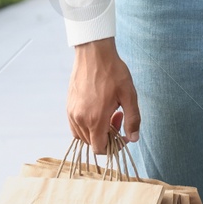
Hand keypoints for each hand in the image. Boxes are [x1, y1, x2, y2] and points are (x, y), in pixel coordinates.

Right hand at [68, 38, 139, 153]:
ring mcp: (71, 113)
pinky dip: (87, 125)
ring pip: (82, 136)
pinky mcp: (68, 106)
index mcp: (95, 119)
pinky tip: (98, 109)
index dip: (113, 147)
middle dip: (107, 136)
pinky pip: (75, 126)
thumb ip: (133, 119)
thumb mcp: (129, 95)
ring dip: (97, 130)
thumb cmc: (113, 72)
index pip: (99, 149)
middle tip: (118, 116)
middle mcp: (79, 119)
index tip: (123, 134)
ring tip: (109, 111)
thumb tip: (134, 138)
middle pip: (92, 143)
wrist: (94, 54)